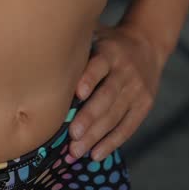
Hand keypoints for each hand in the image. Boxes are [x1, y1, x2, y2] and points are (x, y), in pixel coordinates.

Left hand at [69, 22, 165, 160]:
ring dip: (96, 136)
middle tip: (72, 135)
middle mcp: (125, 72)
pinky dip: (111, 142)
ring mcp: (137, 90)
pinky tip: (96, 154)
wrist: (147, 45)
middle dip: (90, 117)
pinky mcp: (144, 105)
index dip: (89, 79)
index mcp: (110, 52)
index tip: (77, 94)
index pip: (99, 66)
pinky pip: (127, 127)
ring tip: (77, 150)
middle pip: (107, 97)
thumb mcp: (96, 35)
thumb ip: (77, 46)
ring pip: (115, 116)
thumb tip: (41, 49)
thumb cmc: (108, 43)